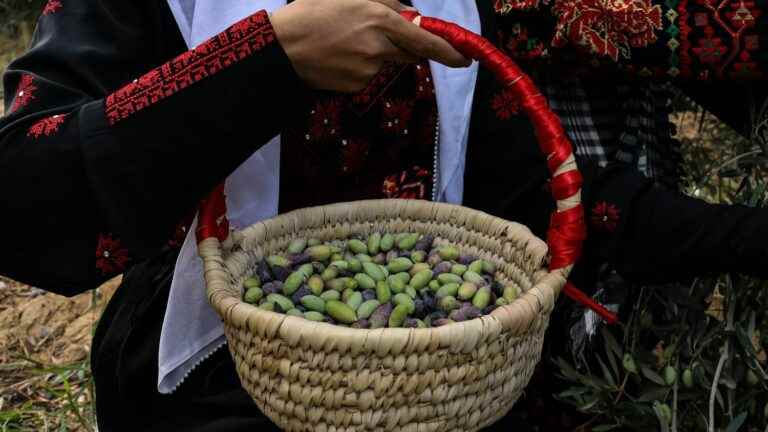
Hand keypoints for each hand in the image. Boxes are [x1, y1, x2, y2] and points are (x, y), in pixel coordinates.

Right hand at [270, 0, 469, 91]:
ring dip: (378, 53)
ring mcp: (368, 71)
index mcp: (380, 20)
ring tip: (345, 40)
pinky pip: (369, 75)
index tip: (464, 59)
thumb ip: (387, 3)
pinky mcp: (356, 86)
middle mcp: (379, 48)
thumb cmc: (312, 12)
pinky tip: (338, 56)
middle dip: (406, 45)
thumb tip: (411, 15)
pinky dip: (361, 66)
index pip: (426, 40)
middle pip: (409, 52)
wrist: (280, 47)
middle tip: (374, 33)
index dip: (448, 52)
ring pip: (387, 62)